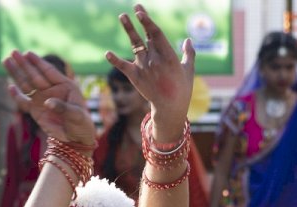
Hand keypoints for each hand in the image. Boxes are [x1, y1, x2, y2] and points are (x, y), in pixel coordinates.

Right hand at [3, 52, 93, 145]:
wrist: (76, 138)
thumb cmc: (81, 123)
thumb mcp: (76, 115)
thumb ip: (63, 108)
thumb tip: (47, 102)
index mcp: (64, 86)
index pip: (49, 71)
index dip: (38, 62)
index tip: (28, 53)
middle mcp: (51, 90)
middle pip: (35, 75)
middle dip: (24, 64)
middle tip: (13, 52)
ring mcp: (42, 99)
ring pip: (27, 84)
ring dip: (16, 74)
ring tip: (6, 61)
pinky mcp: (35, 110)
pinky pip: (23, 101)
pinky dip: (16, 96)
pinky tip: (10, 88)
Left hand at [106, 4, 194, 142]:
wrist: (170, 107)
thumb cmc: (182, 88)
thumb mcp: (188, 69)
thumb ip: (189, 53)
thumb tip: (188, 40)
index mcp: (169, 56)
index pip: (156, 34)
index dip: (148, 22)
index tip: (140, 12)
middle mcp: (155, 59)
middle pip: (146, 36)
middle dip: (140, 21)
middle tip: (136, 7)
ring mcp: (144, 67)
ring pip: (135, 45)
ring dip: (129, 30)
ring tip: (122, 16)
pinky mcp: (136, 76)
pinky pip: (123, 66)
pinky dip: (115, 60)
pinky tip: (107, 53)